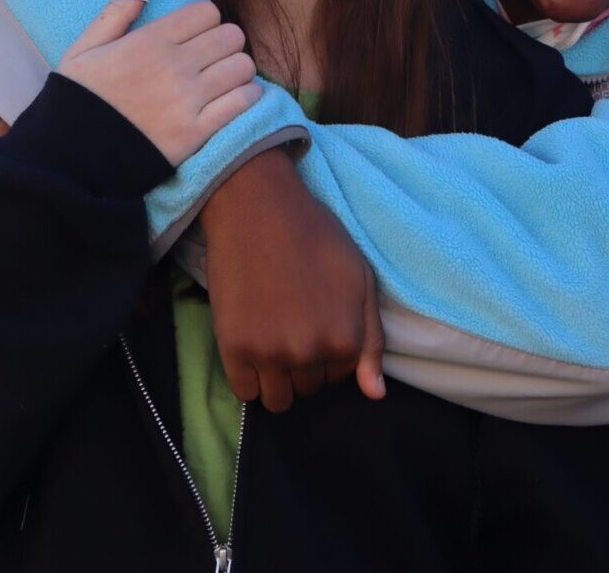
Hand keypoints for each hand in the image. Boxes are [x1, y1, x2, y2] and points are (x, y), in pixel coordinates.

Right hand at [56, 0, 262, 166]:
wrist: (72, 158)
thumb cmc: (78, 100)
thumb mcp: (85, 48)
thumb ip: (117, 10)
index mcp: (149, 41)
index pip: (207, 12)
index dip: (205, 21)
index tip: (196, 35)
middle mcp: (174, 66)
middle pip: (231, 36)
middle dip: (225, 43)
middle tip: (213, 57)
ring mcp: (188, 99)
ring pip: (243, 66)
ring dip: (238, 70)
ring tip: (224, 78)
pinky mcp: (197, 132)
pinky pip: (243, 102)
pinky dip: (247, 96)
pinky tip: (235, 98)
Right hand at [199, 148, 385, 412]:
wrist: (258, 209)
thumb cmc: (316, 237)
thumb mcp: (361, 279)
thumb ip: (371, 341)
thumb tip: (375, 396)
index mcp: (344, 339)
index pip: (340, 376)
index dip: (329, 350)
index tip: (317, 321)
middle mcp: (308, 354)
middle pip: (309, 388)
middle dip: (305, 363)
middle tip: (292, 322)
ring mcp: (269, 354)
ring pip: (278, 399)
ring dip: (278, 376)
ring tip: (272, 336)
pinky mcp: (233, 349)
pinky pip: (245, 392)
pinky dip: (250, 378)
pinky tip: (252, 345)